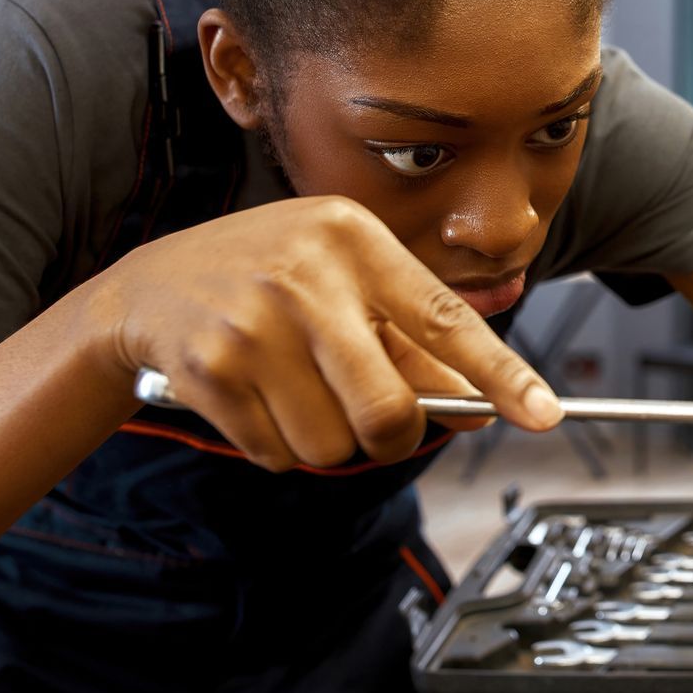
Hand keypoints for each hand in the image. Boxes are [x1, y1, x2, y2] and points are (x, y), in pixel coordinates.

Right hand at [85, 196, 560, 470]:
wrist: (148, 287)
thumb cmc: (267, 278)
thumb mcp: (342, 280)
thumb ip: (411, 339)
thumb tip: (480, 404)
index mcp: (355, 239)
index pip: (447, 318)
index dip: (501, 374)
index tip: (544, 413)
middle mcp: (308, 274)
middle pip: (388, 409)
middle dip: (390, 435)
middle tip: (374, 420)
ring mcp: (255, 322)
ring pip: (332, 443)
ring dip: (326, 441)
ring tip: (298, 392)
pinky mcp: (212, 368)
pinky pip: (277, 453)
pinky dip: (277, 445)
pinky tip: (257, 398)